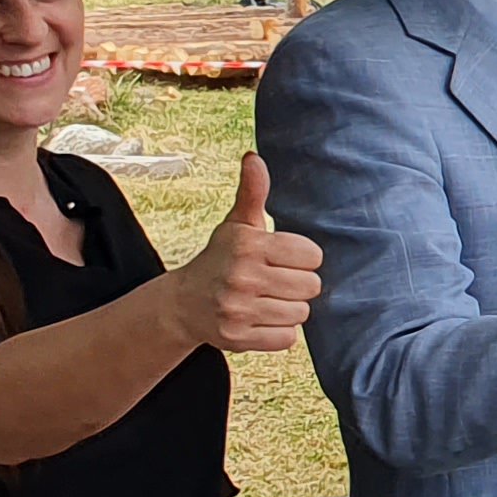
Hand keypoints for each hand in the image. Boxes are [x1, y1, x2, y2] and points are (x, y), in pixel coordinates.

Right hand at [169, 153, 321, 353]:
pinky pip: (288, 339)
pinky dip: (279, 332)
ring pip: (301, 313)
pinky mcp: (237, 338)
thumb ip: (253, 192)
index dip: (302, 258)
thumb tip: (254, 158)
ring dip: (289, 308)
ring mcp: (238, 310)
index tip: (282, 258)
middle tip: (274, 281)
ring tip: (266, 299)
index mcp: (248, 245)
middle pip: (311, 286)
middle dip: (298, 284)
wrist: (183, 303)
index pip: (313, 256)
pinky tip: (259, 319)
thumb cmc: (222, 258)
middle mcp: (241, 277)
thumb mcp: (237, 225)